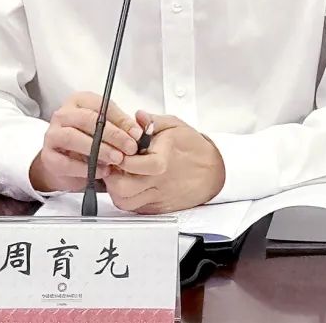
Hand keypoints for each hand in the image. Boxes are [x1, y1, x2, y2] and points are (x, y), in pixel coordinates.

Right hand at [29, 92, 142, 192]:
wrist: (63, 164)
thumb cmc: (88, 142)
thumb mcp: (107, 131)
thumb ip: (122, 128)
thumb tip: (141, 131)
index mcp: (79, 101)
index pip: (102, 105)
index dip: (122, 120)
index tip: (137, 134)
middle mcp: (63, 114)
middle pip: (87, 119)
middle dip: (112, 134)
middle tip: (130, 147)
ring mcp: (52, 135)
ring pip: (73, 137)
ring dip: (98, 149)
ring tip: (117, 159)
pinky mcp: (48, 157)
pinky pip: (66, 161)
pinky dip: (85, 167)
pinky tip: (102, 171)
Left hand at [105, 111, 225, 213]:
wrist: (214, 171)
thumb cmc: (194, 148)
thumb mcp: (175, 126)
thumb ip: (153, 121)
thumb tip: (138, 116)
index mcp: (162, 160)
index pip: (130, 164)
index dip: (118, 157)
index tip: (117, 150)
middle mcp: (158, 182)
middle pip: (122, 189)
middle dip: (111, 177)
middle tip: (113, 165)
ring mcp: (157, 197)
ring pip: (125, 203)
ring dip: (116, 190)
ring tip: (119, 176)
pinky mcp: (158, 208)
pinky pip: (135, 209)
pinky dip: (127, 199)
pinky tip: (130, 186)